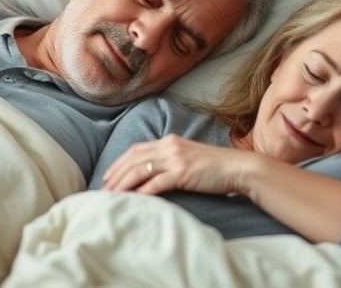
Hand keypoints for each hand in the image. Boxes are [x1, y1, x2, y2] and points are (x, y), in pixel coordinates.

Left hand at [100, 134, 256, 195]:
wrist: (238, 168)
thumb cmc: (215, 167)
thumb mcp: (188, 157)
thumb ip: (170, 160)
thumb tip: (151, 175)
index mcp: (169, 141)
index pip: (136, 150)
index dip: (119, 163)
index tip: (108, 176)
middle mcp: (169, 146)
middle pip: (133, 159)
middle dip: (115, 175)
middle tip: (102, 190)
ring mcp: (176, 159)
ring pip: (140, 170)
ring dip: (123, 184)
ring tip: (112, 197)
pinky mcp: (183, 173)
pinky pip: (157, 182)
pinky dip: (143, 191)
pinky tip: (134, 199)